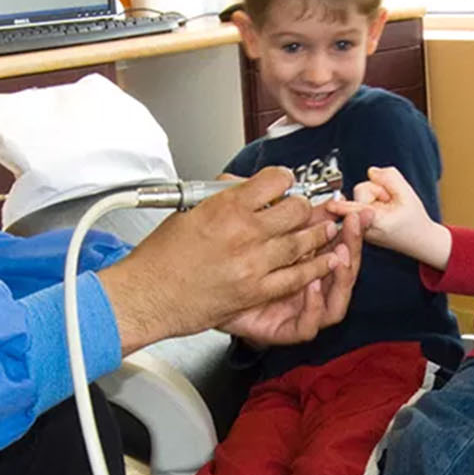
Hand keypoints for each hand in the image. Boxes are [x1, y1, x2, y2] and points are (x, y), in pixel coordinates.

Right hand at [98, 167, 344, 353]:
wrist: (147, 295)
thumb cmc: (160, 257)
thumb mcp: (188, 210)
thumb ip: (220, 195)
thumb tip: (242, 185)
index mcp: (226, 207)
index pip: (274, 180)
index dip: (283, 179)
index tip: (284, 183)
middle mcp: (244, 232)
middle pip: (295, 209)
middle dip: (304, 206)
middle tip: (304, 208)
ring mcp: (253, 263)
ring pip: (302, 242)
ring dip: (317, 234)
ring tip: (326, 229)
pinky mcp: (256, 291)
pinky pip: (296, 276)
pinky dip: (315, 268)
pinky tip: (325, 261)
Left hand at [220, 209, 361, 345]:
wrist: (198, 293)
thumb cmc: (226, 267)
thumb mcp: (261, 236)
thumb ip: (288, 220)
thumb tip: (312, 197)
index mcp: (304, 264)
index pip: (338, 249)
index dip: (350, 232)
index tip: (354, 212)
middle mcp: (307, 289)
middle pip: (343, 273)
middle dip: (352, 247)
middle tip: (352, 226)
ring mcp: (298, 311)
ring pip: (335, 303)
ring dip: (342, 277)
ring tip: (340, 254)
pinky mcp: (283, 330)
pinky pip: (307, 325)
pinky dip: (314, 306)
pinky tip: (312, 283)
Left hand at [334, 166, 450, 268]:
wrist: (420, 240)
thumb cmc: (415, 223)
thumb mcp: (408, 196)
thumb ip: (390, 178)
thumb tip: (372, 172)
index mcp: (377, 222)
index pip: (355, 210)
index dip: (342, 206)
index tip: (330, 205)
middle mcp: (365, 227)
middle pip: (362, 192)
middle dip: (377, 191)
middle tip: (392, 201)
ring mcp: (362, 226)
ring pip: (362, 195)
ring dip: (377, 196)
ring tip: (390, 207)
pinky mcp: (361, 223)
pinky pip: (362, 201)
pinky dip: (373, 202)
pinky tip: (384, 210)